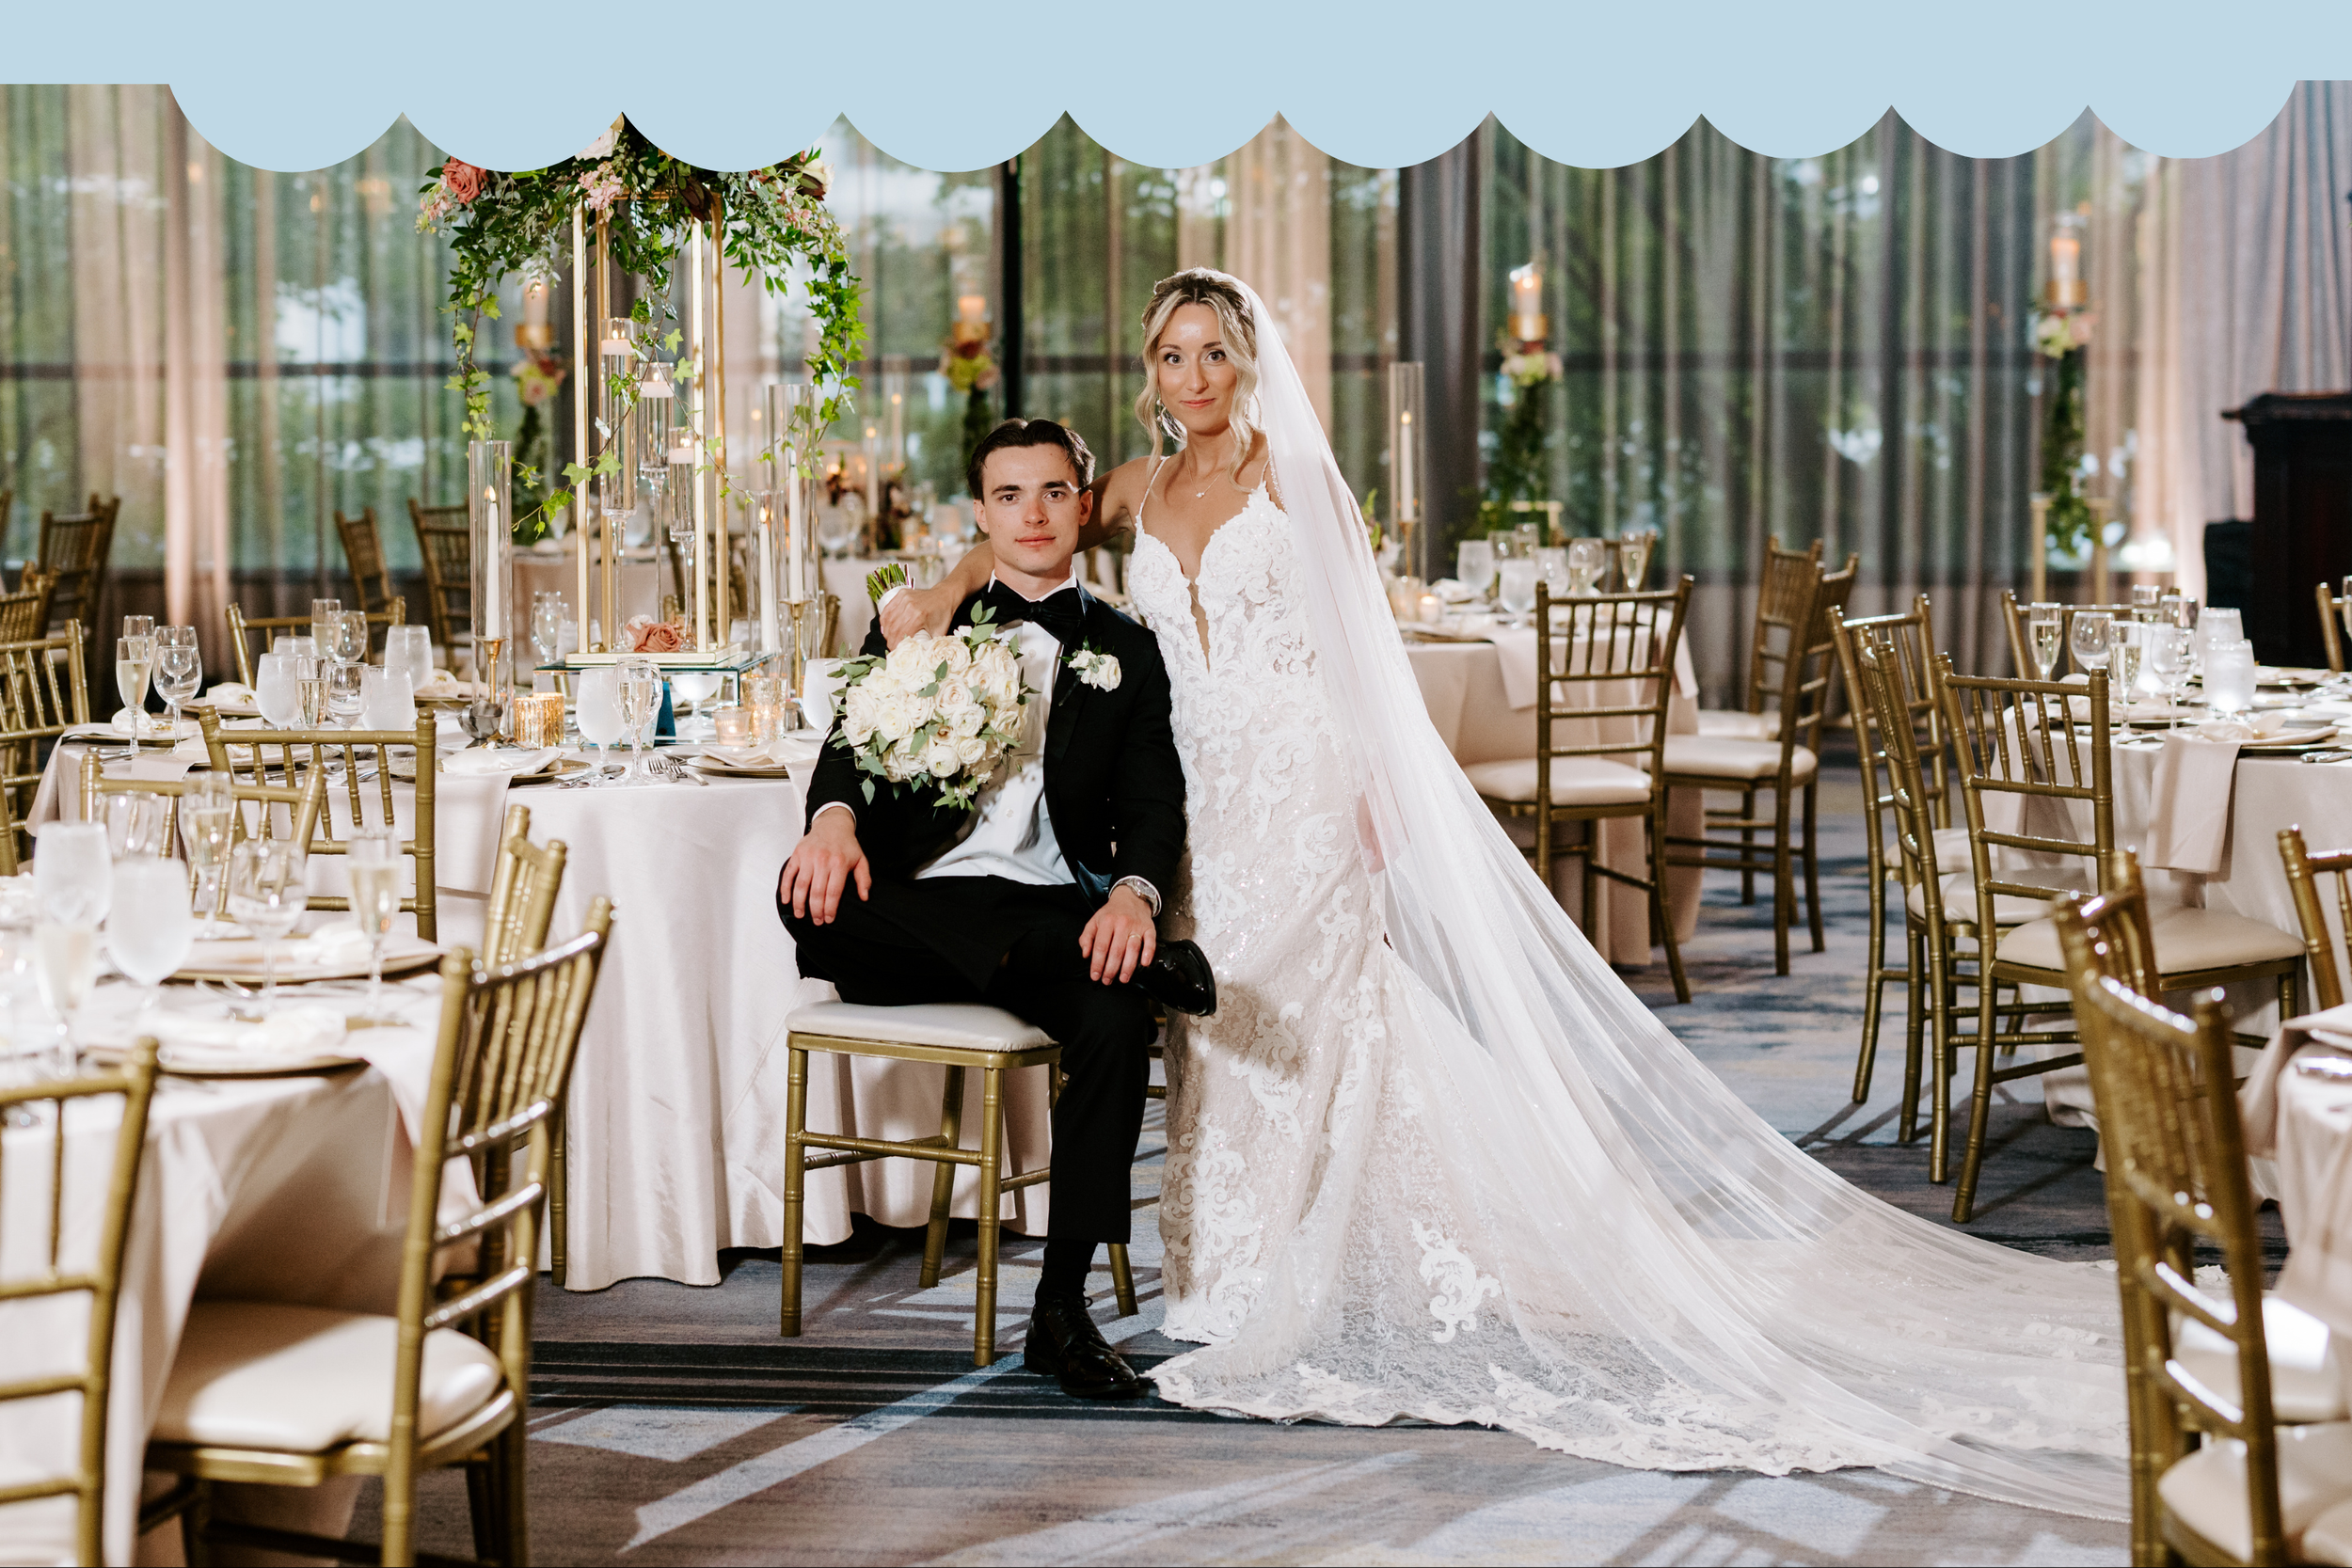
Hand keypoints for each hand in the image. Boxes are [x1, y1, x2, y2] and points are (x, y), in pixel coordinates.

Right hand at [779, 810, 870, 924]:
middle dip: (815, 910)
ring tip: (800, 915)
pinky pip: (789, 874)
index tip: (828, 919)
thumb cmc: (846, 844)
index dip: (830, 908)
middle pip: (817, 892)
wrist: (832, 824)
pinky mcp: (797, 855)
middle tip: (816, 921)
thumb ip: (864, 879)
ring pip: (801, 885)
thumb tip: (864, 897)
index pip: (833, 892)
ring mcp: (808, 857)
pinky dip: (785, 888)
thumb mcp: (861, 860)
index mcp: (839, 863)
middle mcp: (823, 860)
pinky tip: (787, 900)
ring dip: (799, 903)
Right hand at [880, 583, 957, 646]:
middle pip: (892, 628)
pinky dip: (884, 619)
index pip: (900, 635)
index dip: (895, 645)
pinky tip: (886, 627)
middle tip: (892, 646)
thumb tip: (921, 657)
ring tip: (889, 638)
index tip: (895, 651)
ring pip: (887, 619)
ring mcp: (904, 599)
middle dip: (890, 640)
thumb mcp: (939, 633)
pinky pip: (887, 609)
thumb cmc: (943, 613)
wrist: (945, 595)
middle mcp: (909, 607)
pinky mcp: (901, 594)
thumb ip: (930, 645)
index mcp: (918, 617)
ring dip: (886, 631)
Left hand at [1079, 886, 1156, 984]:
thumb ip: (1086, 937)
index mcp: (1107, 922)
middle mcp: (1122, 923)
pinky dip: (1148, 953)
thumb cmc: (1112, 912)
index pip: (1101, 946)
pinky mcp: (1149, 928)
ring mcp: (1137, 926)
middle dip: (1111, 969)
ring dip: (1128, 967)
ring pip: (1133, 949)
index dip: (1097, 963)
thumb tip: (1085, 954)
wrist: (1131, 897)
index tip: (1095, 975)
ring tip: (1123, 978)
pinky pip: (1150, 942)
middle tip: (1107, 980)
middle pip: (1116, 951)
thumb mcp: (1094, 920)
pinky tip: (1144, 964)